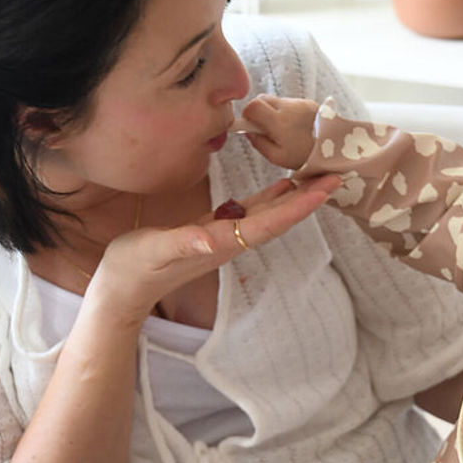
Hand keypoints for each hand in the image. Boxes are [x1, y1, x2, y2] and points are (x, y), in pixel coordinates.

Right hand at [88, 173, 340, 327]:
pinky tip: (284, 184)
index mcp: (220, 243)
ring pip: (269, 215)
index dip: (297, 207)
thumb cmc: (135, 267)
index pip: (268, 224)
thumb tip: (211, 240)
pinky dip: (272, 198)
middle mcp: (230, 241)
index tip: (323, 191)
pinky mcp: (215, 232)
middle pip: (278, 219)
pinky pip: (252, 213)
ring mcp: (225, 238)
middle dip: (308, 199)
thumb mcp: (153, 252)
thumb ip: (182, 244)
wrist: (124, 288)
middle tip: (338, 174)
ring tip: (320, 176)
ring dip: (296, 197)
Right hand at [241, 94, 319, 169]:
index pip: (253, 105)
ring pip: (276, 100)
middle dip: (259, 110)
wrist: (334, 151)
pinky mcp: (309, 102)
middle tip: (264, 127)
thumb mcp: (277, 158)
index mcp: (278, 122)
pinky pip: (290, 103)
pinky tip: (295, 126)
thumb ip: (259, 143)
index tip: (249, 124)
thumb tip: (248, 132)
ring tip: (283, 130)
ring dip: (274, 111)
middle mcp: (288, 107)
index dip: (247, 113)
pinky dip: (288, 112)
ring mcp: (299, 102)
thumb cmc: (304, 157)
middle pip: (262, 98)